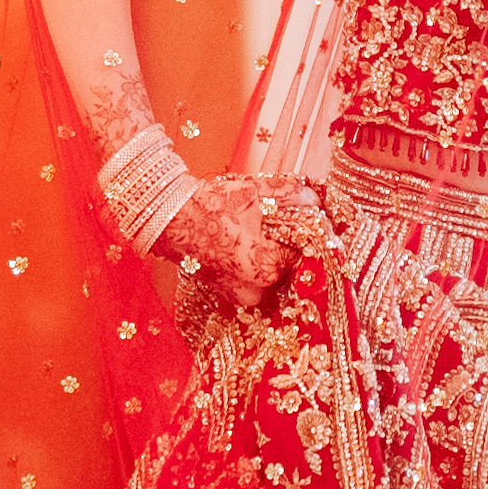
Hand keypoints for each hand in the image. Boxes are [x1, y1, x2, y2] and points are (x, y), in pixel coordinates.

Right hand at [159, 172, 317, 310]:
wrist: (168, 217)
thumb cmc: (211, 204)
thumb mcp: (256, 192)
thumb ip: (293, 195)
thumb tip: (318, 198)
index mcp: (267, 268)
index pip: (301, 252)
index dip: (300, 233)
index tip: (293, 220)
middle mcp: (254, 290)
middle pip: (285, 267)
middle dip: (283, 245)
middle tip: (270, 224)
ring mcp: (236, 296)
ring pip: (267, 275)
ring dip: (266, 256)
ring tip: (251, 233)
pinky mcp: (223, 293)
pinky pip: (248, 280)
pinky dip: (249, 264)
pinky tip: (239, 244)